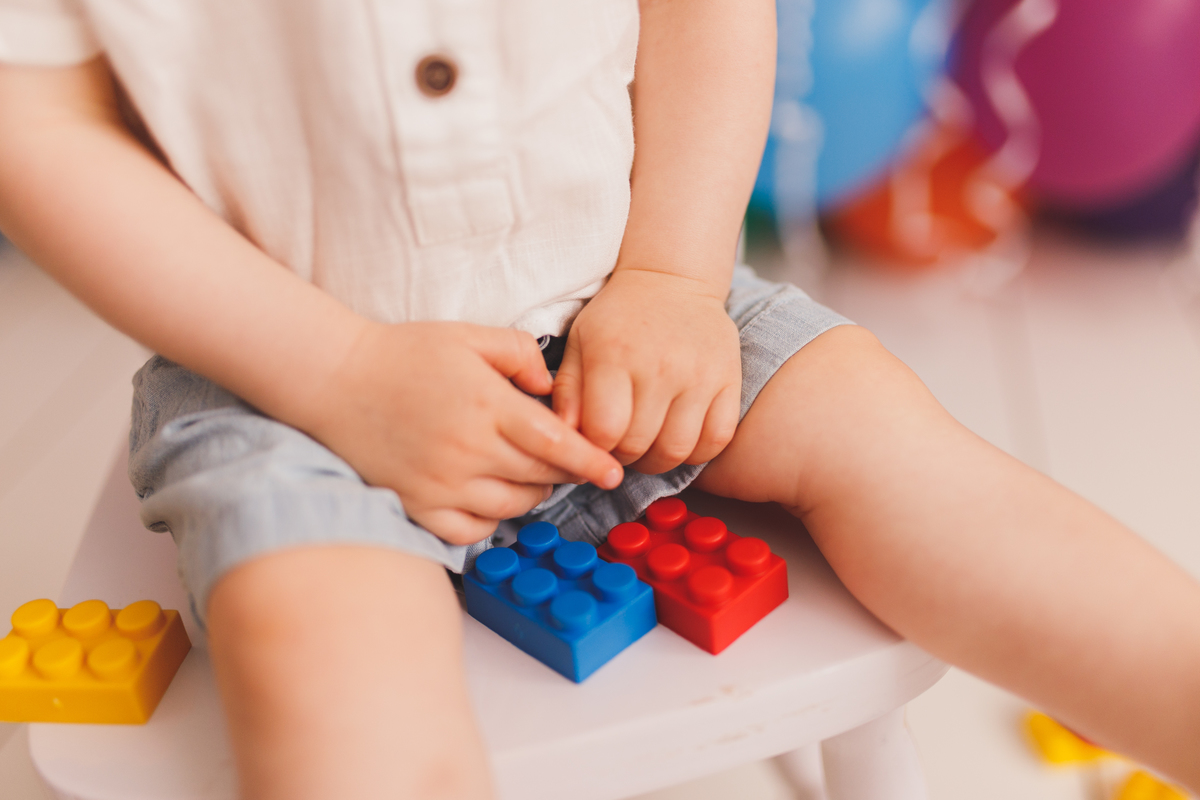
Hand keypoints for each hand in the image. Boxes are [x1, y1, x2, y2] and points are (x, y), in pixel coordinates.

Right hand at [298, 322, 623, 544]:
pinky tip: (488, 497)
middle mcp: (469, 451)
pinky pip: (472, 532)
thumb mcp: (469, 335)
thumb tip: (550, 388)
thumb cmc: (404, 354)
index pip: (556, 445)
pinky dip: (490, 521)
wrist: (334, 380)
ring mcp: (441, 485)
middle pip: (540, 479)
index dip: (590, 461)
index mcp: (488, 406)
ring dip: (530, 495)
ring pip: (512, 508)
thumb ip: (520, 354)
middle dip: (562, 473)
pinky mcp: (418, 506)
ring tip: (525, 472)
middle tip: (564, 461)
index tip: (613, 472)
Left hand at [553, 268, 740, 474]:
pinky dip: (697, 452)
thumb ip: (569, 391)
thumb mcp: (580, 342)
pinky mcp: (729, 379)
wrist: (671, 279)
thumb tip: (566, 435)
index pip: (604, 431)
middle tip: (619, 446)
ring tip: (647, 446)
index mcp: (615, 355)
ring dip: (657, 460)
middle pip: (639, 446)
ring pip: (677, 450)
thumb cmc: (618, 317)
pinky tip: (679, 437)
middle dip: (622, 457)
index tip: (595, 441)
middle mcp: (660, 366)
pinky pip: (717, 439)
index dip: (595, 448)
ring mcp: (699, 374)